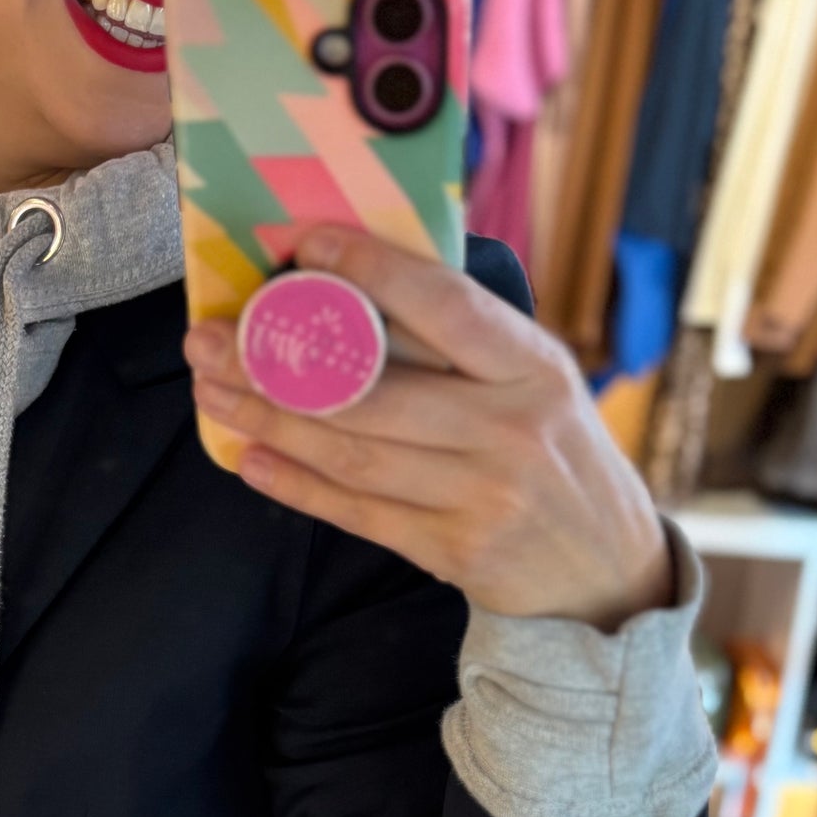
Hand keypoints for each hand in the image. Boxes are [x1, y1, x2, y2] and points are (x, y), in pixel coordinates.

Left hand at [183, 224, 674, 633]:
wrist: (607, 570)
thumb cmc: (553, 454)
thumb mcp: (536, 383)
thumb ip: (463, 344)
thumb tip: (349, 289)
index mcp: (533, 366)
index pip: (445, 305)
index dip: (369, 272)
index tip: (300, 246)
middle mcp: (511, 428)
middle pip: (373, 389)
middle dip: (276, 362)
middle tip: (208, 339)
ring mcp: (483, 495)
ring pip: (355, 452)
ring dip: (271, 421)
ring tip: (213, 393)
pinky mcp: (456, 551)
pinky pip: (360, 513)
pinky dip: (298, 486)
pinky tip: (251, 460)